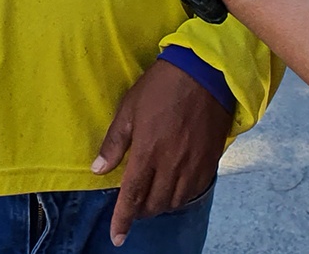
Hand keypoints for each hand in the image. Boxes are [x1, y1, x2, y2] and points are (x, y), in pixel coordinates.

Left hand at [92, 60, 229, 245]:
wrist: (205, 72)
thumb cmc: (161, 87)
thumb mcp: (129, 109)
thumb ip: (114, 143)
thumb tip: (98, 170)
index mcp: (148, 152)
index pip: (132, 196)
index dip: (123, 220)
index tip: (117, 237)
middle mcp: (171, 165)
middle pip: (154, 204)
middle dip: (140, 212)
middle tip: (133, 207)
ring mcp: (193, 164)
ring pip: (175, 201)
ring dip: (161, 205)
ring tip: (152, 198)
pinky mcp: (210, 160)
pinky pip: (194, 190)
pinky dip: (181, 196)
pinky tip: (174, 189)